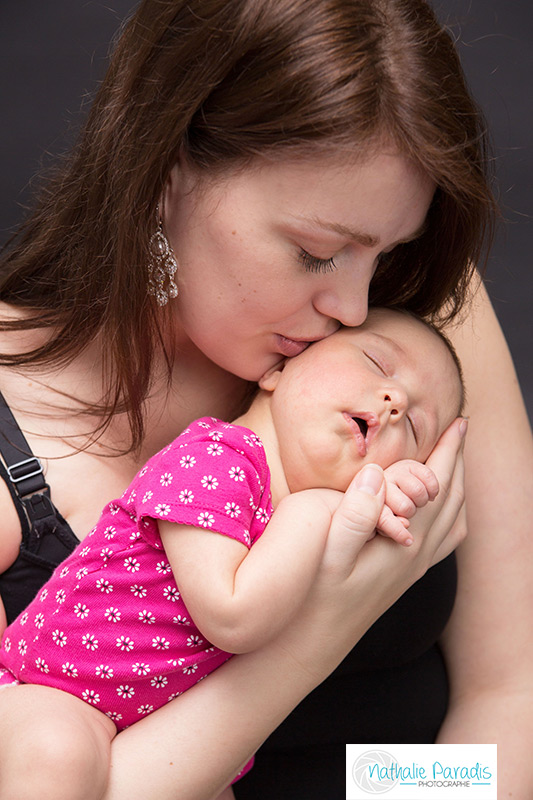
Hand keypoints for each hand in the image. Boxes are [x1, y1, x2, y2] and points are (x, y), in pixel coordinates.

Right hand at [295, 417, 467, 670]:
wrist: (311, 643)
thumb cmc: (314, 596)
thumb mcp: (328, 554)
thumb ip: (355, 512)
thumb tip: (378, 474)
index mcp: (404, 542)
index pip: (437, 487)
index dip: (448, 452)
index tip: (457, 422)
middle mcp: (418, 555)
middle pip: (452, 499)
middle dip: (458, 461)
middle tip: (459, 429)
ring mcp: (414, 567)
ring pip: (452, 519)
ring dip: (457, 485)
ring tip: (452, 461)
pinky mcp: (404, 577)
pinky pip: (444, 539)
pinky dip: (451, 514)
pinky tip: (439, 510)